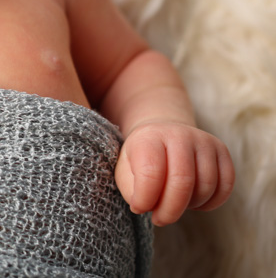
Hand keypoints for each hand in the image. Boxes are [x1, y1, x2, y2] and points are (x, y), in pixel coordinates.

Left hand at [115, 121, 233, 225]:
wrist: (165, 133)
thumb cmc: (143, 157)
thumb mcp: (125, 169)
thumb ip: (130, 188)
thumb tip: (144, 206)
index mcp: (150, 137)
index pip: (151, 173)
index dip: (145, 199)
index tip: (139, 208)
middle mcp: (179, 135)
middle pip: (182, 182)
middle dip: (170, 210)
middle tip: (159, 219)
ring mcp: (204, 142)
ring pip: (206, 187)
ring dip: (189, 206)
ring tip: (174, 203)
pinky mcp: (222, 151)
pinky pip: (225, 187)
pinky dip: (210, 203)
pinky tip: (192, 201)